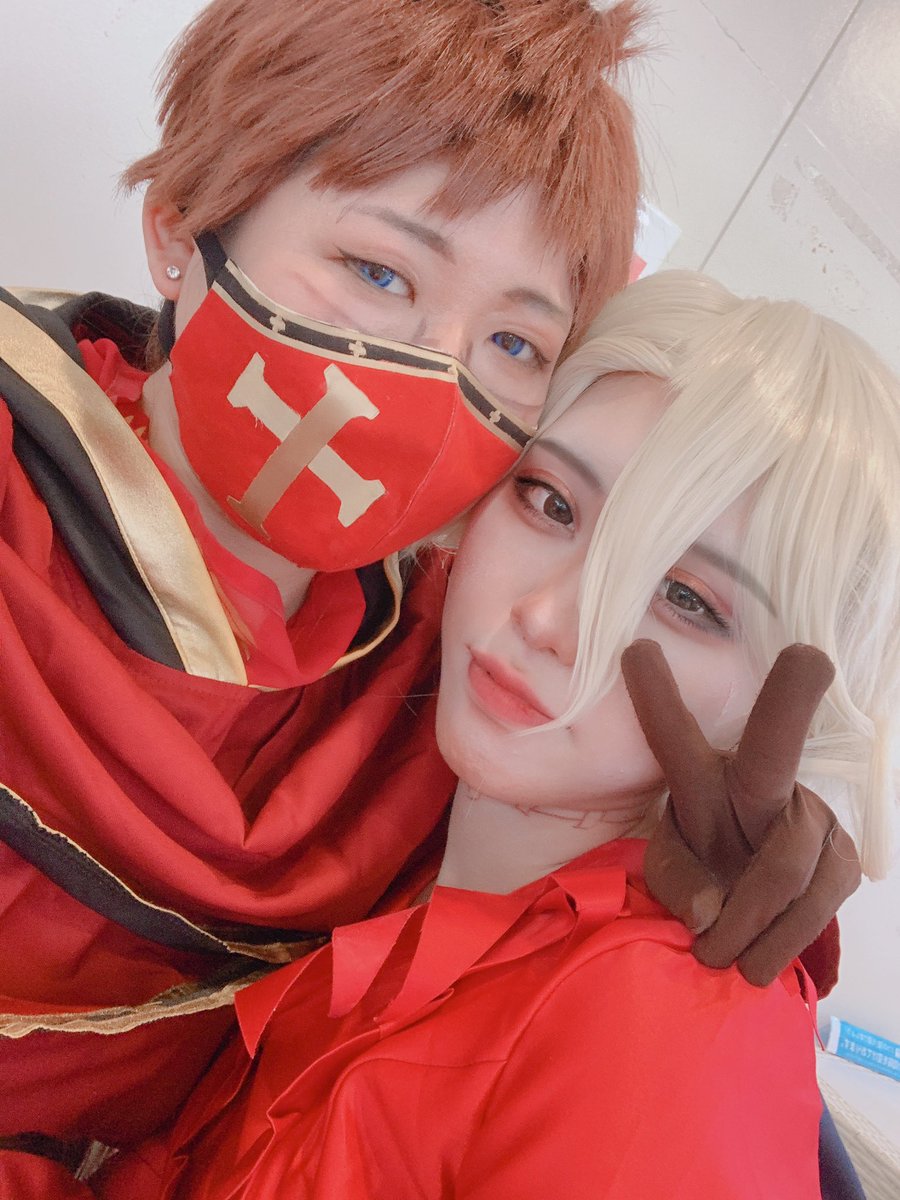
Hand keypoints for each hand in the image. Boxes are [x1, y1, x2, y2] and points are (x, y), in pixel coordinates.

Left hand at [621, 640, 860, 987]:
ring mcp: (808, 816)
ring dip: (751, 926)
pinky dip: (783, 942)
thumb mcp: (669, 878)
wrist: (752, 918)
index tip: (634, 651)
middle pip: (774, 746)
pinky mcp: (842, 857)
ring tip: (723, 961)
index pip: (672, 738)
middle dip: (790, 699)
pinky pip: (816, 905)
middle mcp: (758, 785)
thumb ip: (679, 889)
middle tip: (810, 658)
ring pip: (785, 868)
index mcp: (700, 782)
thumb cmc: (700, 876)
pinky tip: (761, 960)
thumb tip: (713, 913)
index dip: (655, 697)